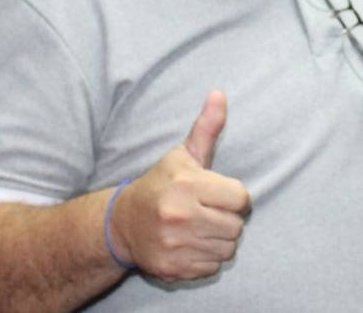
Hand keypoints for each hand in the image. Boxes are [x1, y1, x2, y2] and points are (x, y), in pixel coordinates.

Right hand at [110, 91, 250, 281]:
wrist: (121, 224)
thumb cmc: (161, 184)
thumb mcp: (182, 155)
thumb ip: (206, 128)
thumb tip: (219, 93)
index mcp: (186, 185)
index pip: (241, 198)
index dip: (235, 196)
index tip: (220, 194)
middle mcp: (179, 216)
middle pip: (236, 226)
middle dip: (228, 219)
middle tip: (209, 212)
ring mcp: (174, 245)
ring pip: (227, 248)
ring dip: (220, 239)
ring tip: (201, 227)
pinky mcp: (172, 269)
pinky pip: (212, 267)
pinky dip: (207, 258)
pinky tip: (191, 245)